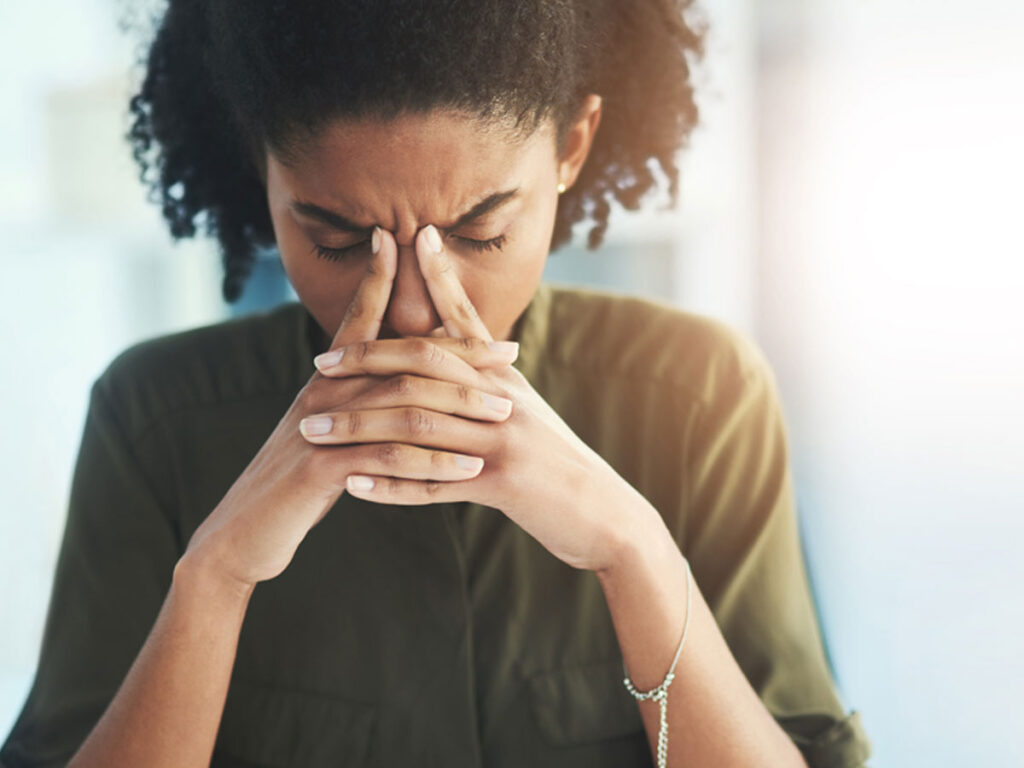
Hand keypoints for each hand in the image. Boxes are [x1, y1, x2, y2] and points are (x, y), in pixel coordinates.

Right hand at [181, 227, 520, 587]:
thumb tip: (396, 376)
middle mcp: (324, 391)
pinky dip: (433, 464)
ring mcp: (322, 427)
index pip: (361, 315)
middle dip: (461, 354)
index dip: (384, 277)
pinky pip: (389, 459)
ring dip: (460, 408)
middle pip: (403, 357)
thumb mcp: (327, 429)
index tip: (416, 241)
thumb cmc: (297, 479)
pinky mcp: (321, 469)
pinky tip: (470, 470)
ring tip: (504, 414)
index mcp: (328, 378)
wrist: (245, 530)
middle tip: (510, 355)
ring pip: (404, 405)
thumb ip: (357, 398)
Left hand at [303, 224, 643, 572]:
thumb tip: (456, 350)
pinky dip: (391, 484)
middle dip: (367, 361)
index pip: (464, 321)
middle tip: (319, 364)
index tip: (406, 239)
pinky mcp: (504, 483)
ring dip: (359, 426)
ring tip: (312, 430)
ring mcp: (504, 440)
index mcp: (506, 379)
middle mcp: (504, 399)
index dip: (438, 279)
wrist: (606, 514)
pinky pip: (434, 483)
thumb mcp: (527, 410)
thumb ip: (489, 380)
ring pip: (418, 424)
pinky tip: (353, 485)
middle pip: (425, 366)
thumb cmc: (560, 464)